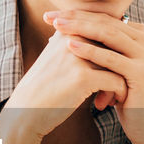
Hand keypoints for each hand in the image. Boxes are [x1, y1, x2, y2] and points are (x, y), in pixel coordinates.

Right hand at [0, 25, 126, 142]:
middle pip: (113, 47)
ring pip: (117, 64)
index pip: (103, 33)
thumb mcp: (56, 60)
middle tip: (116, 85)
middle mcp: (72, 38)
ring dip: (120, 82)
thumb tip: (101, 42)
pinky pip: (116, 81)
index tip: (109, 71)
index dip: (111, 53)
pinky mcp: (84, 77)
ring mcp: (78, 56)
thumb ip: (76, 47)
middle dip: (119, 66)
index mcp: (66, 31)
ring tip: (111, 97)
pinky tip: (107, 105)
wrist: (24, 111)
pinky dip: (117, 93)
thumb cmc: (42, 89)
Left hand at [44, 10, 143, 143]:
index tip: (50, 15)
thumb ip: (94, 44)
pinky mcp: (141, 71)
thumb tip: (60, 26)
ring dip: (80, 29)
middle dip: (75, 18)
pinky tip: (70, 46)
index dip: (76, 14)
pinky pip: (111, 59)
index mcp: (139, 34)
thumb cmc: (121, 94)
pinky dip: (90, 51)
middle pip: (104, 23)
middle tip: (50, 16)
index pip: (103, 18)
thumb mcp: (107, 65)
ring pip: (108, 35)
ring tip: (56, 26)